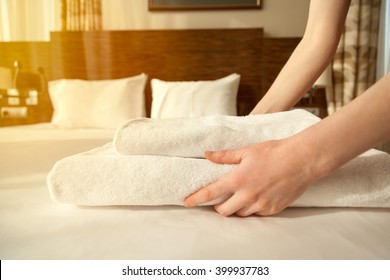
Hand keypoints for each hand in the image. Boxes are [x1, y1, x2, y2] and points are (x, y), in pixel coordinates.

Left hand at [184, 138, 315, 216]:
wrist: (301, 160)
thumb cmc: (273, 152)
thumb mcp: (247, 151)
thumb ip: (225, 156)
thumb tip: (207, 155)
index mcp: (237, 180)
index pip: (210, 193)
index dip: (196, 199)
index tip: (186, 202)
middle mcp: (247, 195)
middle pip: (224, 211)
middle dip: (218, 208)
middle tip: (219, 200)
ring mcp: (260, 204)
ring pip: (240, 214)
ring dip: (235, 208)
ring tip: (238, 198)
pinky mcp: (273, 209)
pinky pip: (256, 214)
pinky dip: (251, 209)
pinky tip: (255, 198)